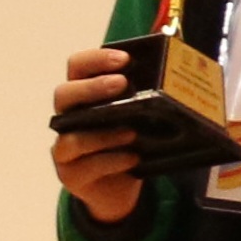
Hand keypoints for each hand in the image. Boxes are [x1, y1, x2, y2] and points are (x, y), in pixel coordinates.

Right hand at [50, 47, 148, 225]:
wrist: (121, 189)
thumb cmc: (131, 142)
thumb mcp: (143, 115)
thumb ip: (152, 87)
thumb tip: (176, 51)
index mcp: (84, 96)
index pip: (78, 67)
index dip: (96, 60)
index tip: (124, 59)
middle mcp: (68, 118)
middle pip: (64, 95)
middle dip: (92, 88)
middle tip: (121, 84)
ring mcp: (65, 147)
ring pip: (72, 137)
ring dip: (103, 133)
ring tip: (132, 132)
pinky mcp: (71, 174)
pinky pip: (86, 166)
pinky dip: (111, 161)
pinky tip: (133, 158)